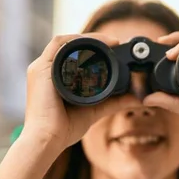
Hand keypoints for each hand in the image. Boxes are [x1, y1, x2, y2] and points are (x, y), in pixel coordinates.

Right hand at [23, 34, 140, 149]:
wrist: (47, 140)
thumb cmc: (64, 130)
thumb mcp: (94, 111)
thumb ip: (114, 102)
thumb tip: (138, 98)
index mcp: (55, 77)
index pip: (75, 54)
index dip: (95, 48)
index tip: (116, 49)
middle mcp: (46, 69)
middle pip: (71, 46)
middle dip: (94, 41)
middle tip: (116, 42)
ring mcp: (41, 68)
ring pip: (66, 42)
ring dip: (88, 39)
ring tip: (109, 42)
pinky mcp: (40, 69)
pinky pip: (58, 44)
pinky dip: (76, 41)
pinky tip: (93, 44)